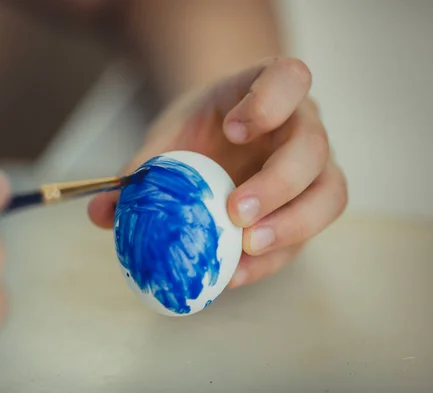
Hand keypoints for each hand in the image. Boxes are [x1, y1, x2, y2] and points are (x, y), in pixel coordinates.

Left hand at [88, 57, 346, 287]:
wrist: (221, 142)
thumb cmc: (200, 131)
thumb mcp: (169, 138)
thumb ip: (141, 170)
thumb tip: (102, 213)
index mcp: (271, 89)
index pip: (290, 77)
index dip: (270, 102)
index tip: (233, 130)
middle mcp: (302, 126)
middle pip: (313, 148)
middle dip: (278, 183)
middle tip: (235, 212)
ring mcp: (314, 168)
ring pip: (329, 195)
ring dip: (291, 226)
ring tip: (246, 249)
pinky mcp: (308, 208)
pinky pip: (305, 236)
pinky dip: (272, 259)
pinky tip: (235, 274)